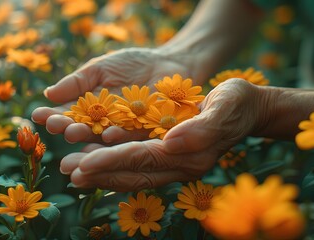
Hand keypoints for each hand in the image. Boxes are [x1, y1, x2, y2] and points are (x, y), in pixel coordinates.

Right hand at [32, 47, 209, 143]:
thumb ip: (78, 82)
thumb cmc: (132, 63)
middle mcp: (104, 123)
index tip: (38, 115)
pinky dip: (120, 137)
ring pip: (103, 137)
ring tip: (74, 132)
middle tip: (55, 126)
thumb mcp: (100, 68)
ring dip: (89, 136)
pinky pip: (132, 136)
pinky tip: (109, 134)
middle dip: (68, 126)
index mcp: (90, 108)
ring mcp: (124, 130)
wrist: (169, 64)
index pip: (68, 113)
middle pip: (83, 128)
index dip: (53, 115)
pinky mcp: (146, 132)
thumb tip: (48, 94)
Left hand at [59, 79, 265, 190]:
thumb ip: (203, 127)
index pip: (143, 160)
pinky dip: (111, 162)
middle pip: (131, 171)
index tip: (83, 163)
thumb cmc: (237, 103)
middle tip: (66, 170)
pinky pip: (135, 162)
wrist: (246, 107)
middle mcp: (177, 165)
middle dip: (98, 172)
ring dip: (100, 171)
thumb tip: (171, 143)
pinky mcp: (166, 154)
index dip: (112, 162)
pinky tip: (92, 159)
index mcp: (189, 156)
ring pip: (129, 170)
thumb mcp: (226, 106)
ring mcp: (171, 162)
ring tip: (70, 168)